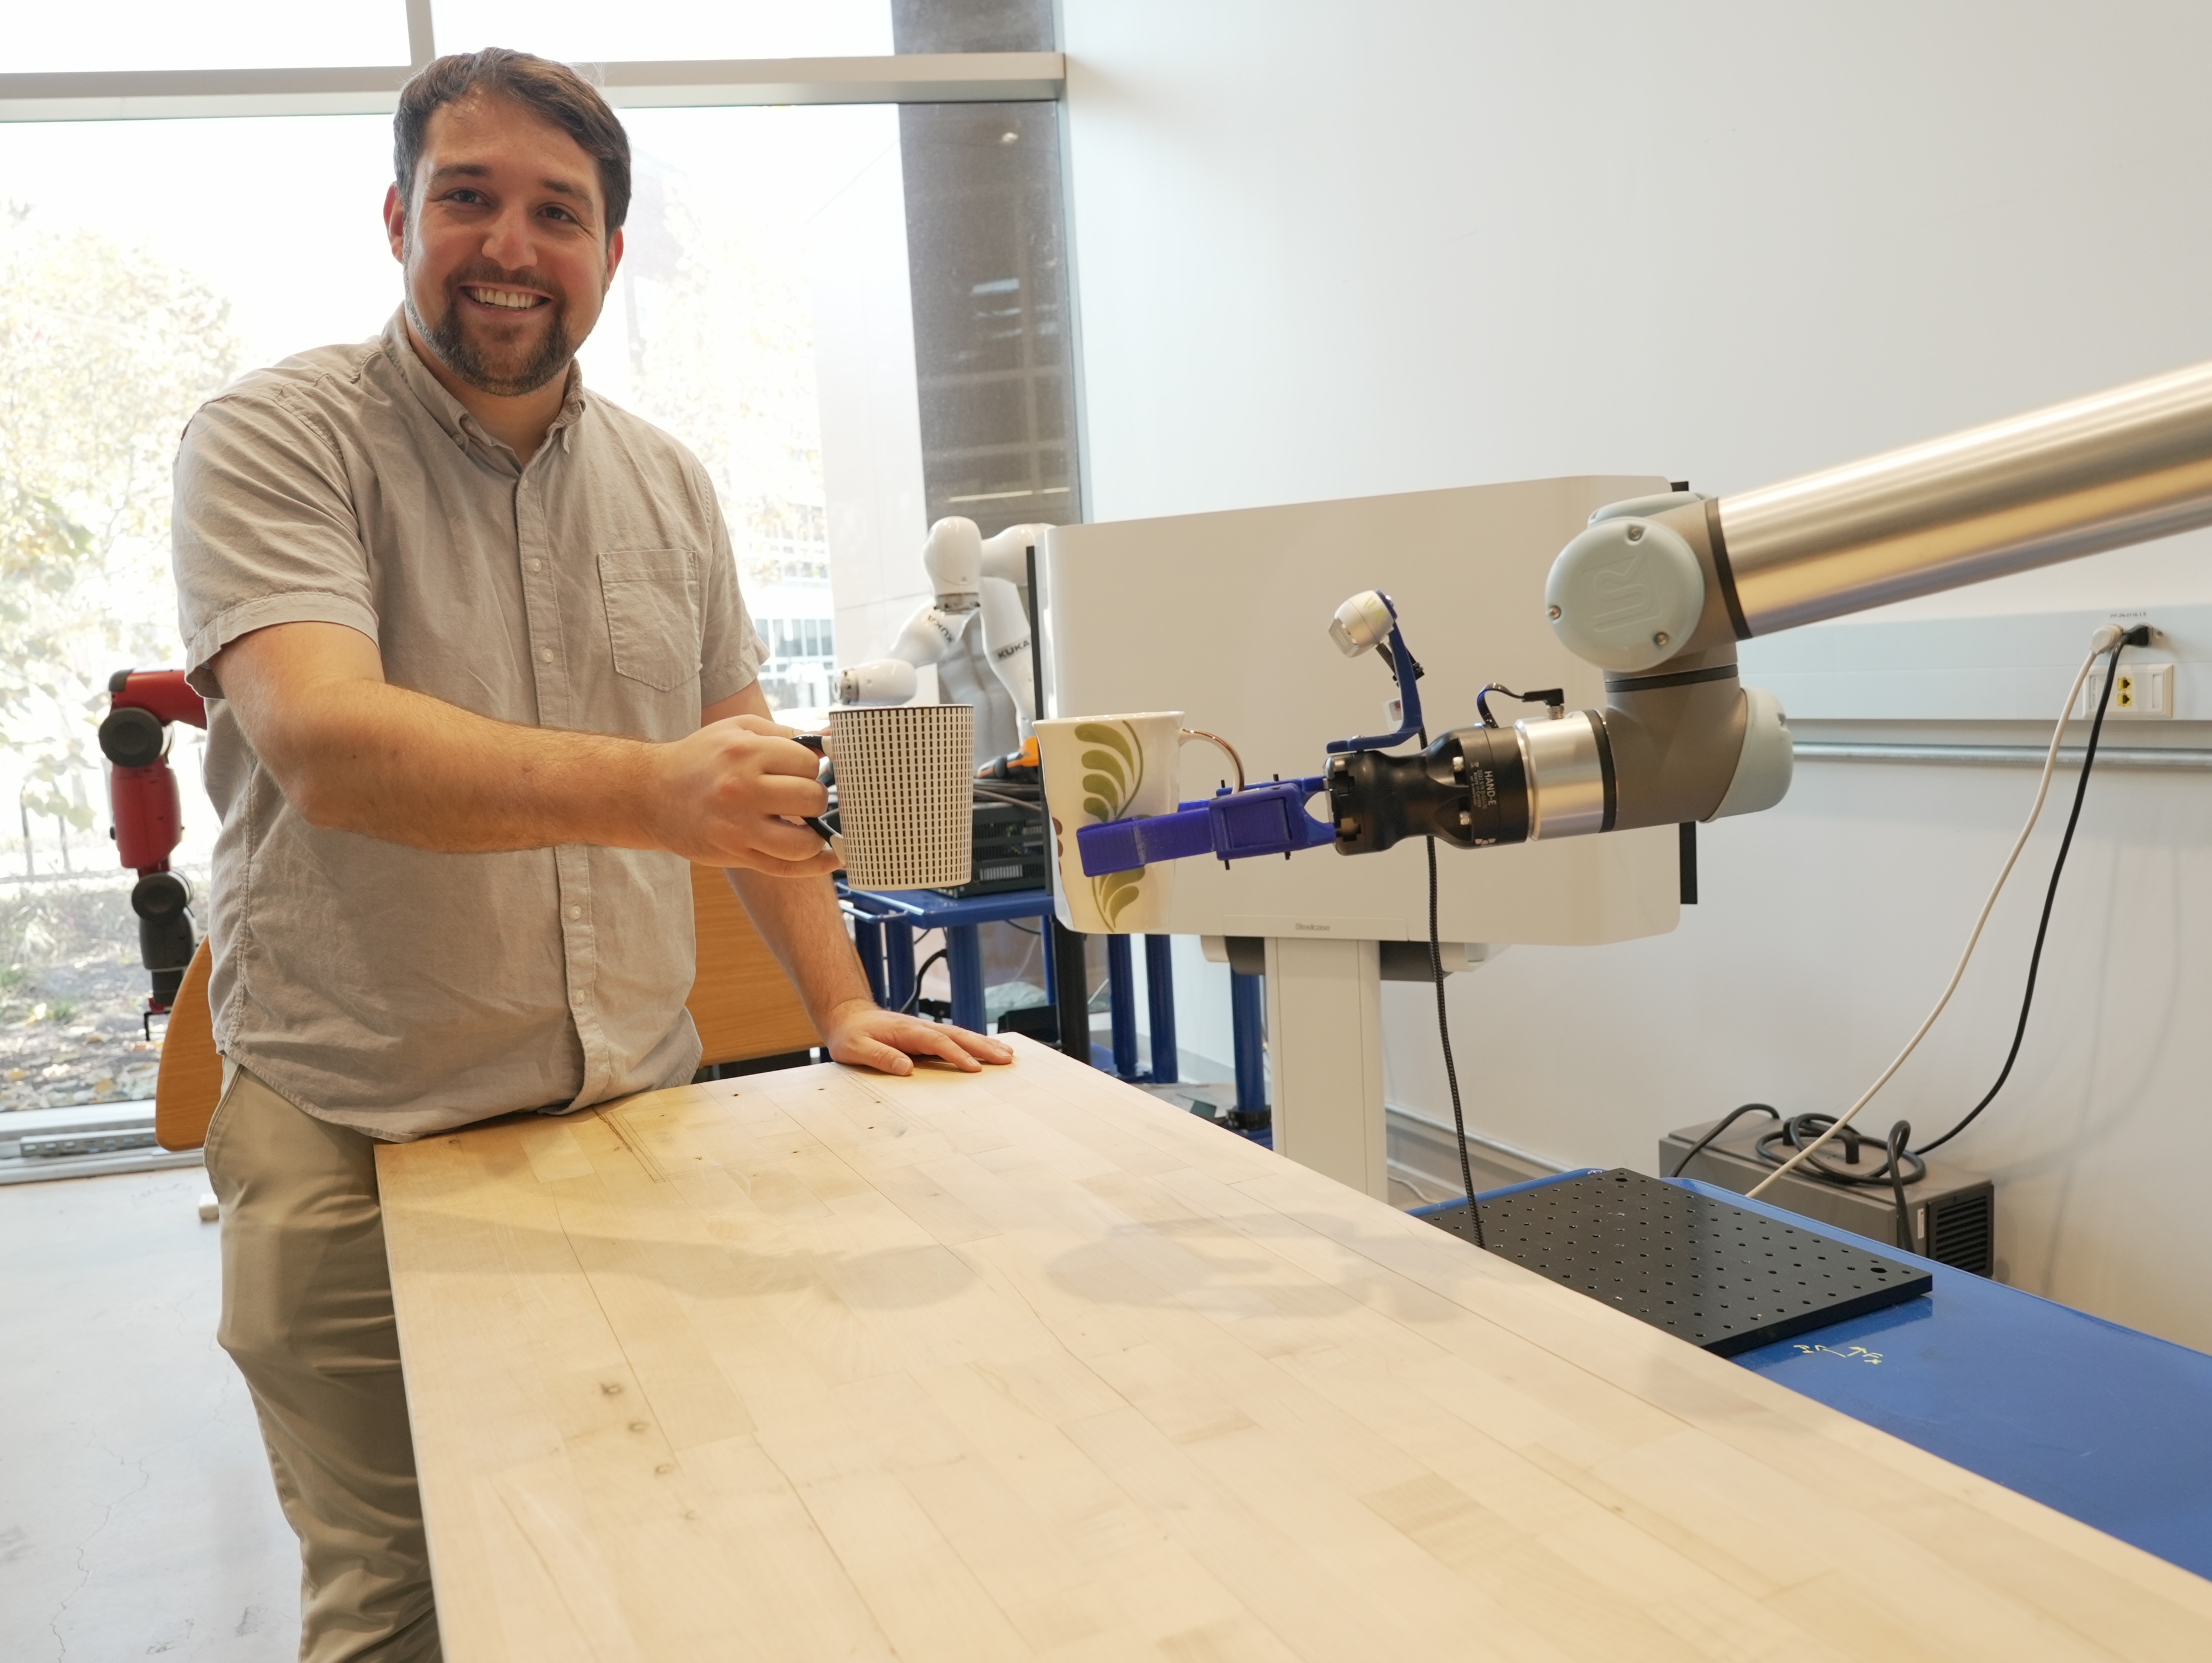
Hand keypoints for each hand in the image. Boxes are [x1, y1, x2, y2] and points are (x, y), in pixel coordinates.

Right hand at [652, 715, 840, 876]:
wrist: (651, 793)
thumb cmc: (700, 758)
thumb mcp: (738, 730)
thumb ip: (786, 733)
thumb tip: (832, 737)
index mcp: (745, 752)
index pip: (808, 763)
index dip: (813, 767)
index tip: (802, 770)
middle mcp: (741, 790)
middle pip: (811, 798)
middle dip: (815, 797)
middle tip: (801, 795)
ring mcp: (738, 827)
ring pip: (804, 842)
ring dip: (815, 834)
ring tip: (806, 824)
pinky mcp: (735, 854)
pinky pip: (787, 868)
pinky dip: (816, 864)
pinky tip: (830, 856)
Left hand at [821, 998, 1013, 1075]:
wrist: (848, 1016)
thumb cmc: (851, 1034)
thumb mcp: (856, 1048)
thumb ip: (880, 1057)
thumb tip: (906, 1068)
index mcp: (906, 1031)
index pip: (938, 1043)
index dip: (957, 1055)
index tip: (975, 1067)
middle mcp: (920, 1027)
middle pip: (958, 1035)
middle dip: (983, 1046)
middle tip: (1007, 1057)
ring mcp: (925, 1030)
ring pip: (960, 1035)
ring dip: (984, 1043)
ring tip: (1008, 1054)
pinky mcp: (926, 1035)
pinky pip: (954, 1038)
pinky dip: (974, 1043)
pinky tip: (987, 1049)